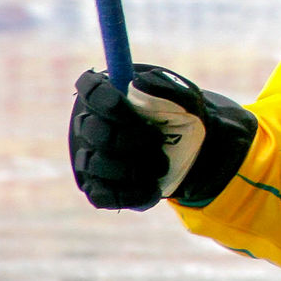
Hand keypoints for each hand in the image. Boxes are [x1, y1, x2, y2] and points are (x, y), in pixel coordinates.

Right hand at [69, 65, 256, 209]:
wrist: (191, 149)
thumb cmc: (179, 116)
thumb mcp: (182, 97)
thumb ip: (163, 86)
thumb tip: (137, 84)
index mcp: (109, 96)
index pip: (89, 89)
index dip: (100, 96)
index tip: (121, 99)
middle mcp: (93, 127)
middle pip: (91, 129)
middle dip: (127, 137)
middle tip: (156, 139)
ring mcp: (93, 159)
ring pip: (95, 164)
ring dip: (131, 167)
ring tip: (162, 165)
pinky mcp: (101, 188)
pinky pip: (103, 195)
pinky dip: (130, 193)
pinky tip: (153, 188)